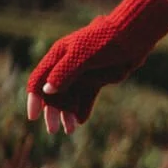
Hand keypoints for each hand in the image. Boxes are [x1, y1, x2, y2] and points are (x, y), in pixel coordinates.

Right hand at [26, 0, 167, 129]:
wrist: (133, 37)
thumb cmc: (106, 42)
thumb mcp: (82, 56)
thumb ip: (64, 72)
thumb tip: (47, 90)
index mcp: (59, 54)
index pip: (39, 79)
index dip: (34, 98)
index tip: (33, 116)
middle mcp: (68, 65)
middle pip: (54, 93)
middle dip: (52, 112)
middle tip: (53, 129)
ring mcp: (82, 73)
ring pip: (70, 97)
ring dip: (68, 113)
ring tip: (70, 130)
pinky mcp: (97, 79)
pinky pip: (86, 97)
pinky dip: (83, 109)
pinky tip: (81, 121)